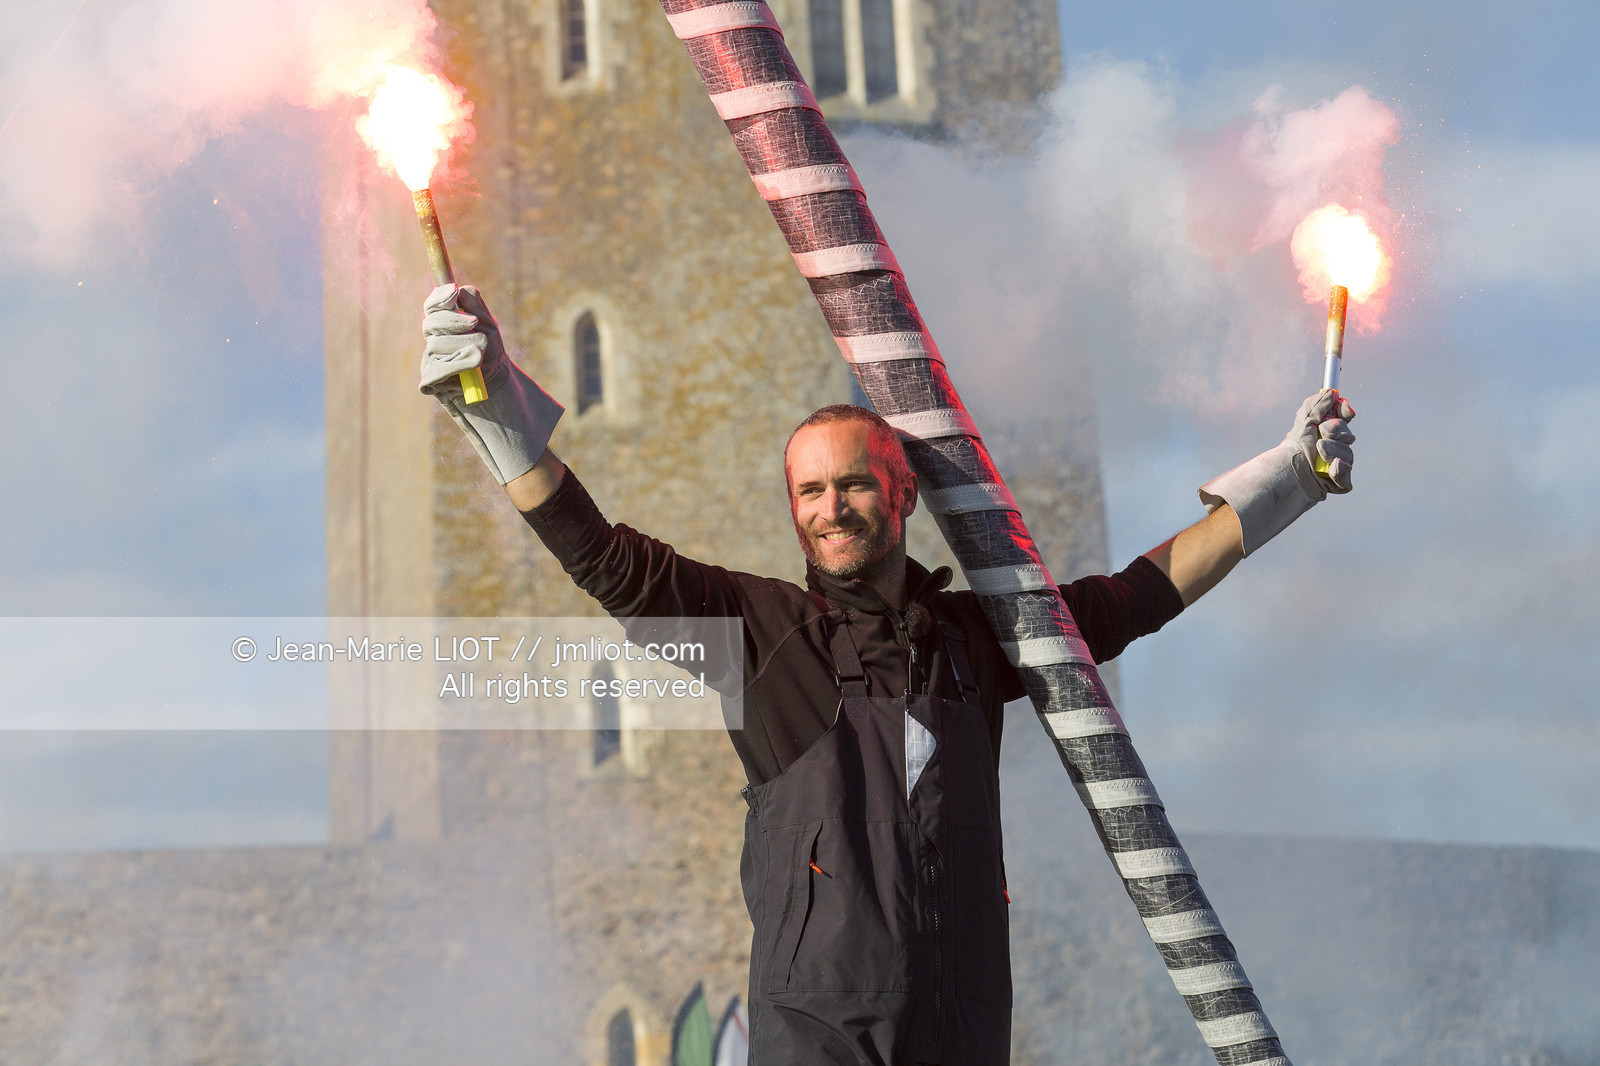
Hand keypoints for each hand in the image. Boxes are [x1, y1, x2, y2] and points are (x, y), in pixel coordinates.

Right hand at [420, 285, 563, 485]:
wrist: (497, 388)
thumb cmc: (492, 355)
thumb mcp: (488, 326)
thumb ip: (475, 306)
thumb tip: (459, 288)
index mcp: (444, 325)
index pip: (432, 306)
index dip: (439, 298)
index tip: (453, 293)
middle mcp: (433, 341)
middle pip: (431, 323)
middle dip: (455, 322)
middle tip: (475, 325)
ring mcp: (429, 360)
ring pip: (436, 346)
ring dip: (463, 346)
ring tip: (481, 353)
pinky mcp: (430, 381)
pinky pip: (438, 368)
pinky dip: (458, 365)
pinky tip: (473, 363)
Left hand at [1196, 389, 1356, 556]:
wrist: (1284, 473)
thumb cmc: (1293, 447)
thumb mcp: (1303, 422)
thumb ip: (1315, 406)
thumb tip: (1331, 392)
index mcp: (1329, 431)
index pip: (1345, 417)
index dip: (1345, 411)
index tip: (1344, 408)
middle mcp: (1336, 446)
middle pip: (1348, 435)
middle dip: (1337, 430)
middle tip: (1322, 431)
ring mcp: (1337, 465)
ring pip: (1348, 455)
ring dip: (1334, 450)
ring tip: (1319, 451)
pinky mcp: (1338, 483)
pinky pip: (1347, 476)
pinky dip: (1340, 470)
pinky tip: (1331, 467)